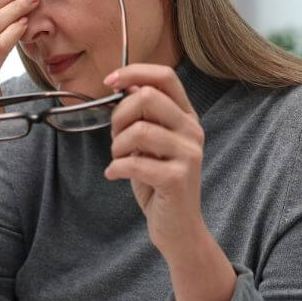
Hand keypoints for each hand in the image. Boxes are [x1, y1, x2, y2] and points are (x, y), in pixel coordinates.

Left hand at [102, 63, 205, 253]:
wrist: (178, 228)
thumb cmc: (158, 182)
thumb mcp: (150, 143)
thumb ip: (142, 115)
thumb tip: (124, 85)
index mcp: (186, 116)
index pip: (165, 76)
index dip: (134, 72)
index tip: (109, 81)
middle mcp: (192, 130)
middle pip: (147, 97)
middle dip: (119, 116)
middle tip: (116, 138)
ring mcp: (188, 154)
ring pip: (138, 130)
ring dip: (116, 145)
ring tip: (118, 159)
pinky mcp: (177, 178)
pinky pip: (134, 162)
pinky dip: (115, 167)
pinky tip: (113, 175)